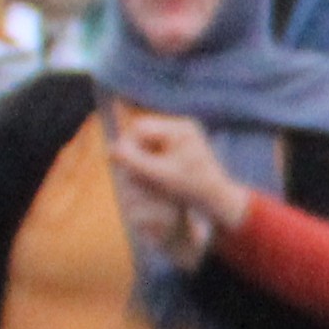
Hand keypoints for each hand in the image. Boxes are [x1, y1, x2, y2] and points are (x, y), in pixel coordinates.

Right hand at [107, 110, 250, 236]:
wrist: (218, 201)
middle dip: (134, 153)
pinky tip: (152, 178)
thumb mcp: (160, 177)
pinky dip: (150, 164)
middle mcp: (181, 128)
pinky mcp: (181, 149)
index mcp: (180, 129)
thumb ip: (135, 162)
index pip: (141, 128)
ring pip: (148, 144)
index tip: (122, 165)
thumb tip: (110, 149)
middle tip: (130, 173)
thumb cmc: (193, 189)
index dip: (128, 145)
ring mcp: (182, 137)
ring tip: (142, 177)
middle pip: (143, 134)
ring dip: (141, 159)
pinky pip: (156, 151)